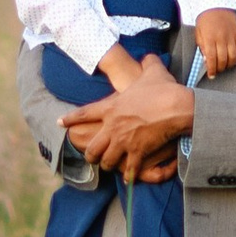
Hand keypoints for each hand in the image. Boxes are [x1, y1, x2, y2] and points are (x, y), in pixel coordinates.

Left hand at [65, 56, 196, 180]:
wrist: (176, 106)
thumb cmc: (163, 89)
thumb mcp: (153, 71)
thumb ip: (147, 63)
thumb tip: (148, 56)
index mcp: (112, 107)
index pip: (84, 113)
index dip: (70, 119)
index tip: (60, 123)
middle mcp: (113, 126)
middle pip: (92, 146)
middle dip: (90, 153)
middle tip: (91, 156)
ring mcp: (123, 141)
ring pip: (106, 160)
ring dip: (107, 164)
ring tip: (109, 167)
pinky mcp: (137, 152)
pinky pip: (129, 169)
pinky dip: (129, 176)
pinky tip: (128, 180)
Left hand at [194, 5, 235, 73]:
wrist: (215, 4)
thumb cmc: (205, 19)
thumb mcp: (198, 33)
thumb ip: (203, 47)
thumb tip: (207, 61)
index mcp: (209, 38)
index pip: (211, 58)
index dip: (212, 69)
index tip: (211, 75)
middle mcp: (221, 38)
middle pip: (223, 59)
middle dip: (220, 68)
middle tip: (217, 71)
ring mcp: (231, 36)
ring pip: (233, 56)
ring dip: (230, 65)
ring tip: (226, 66)